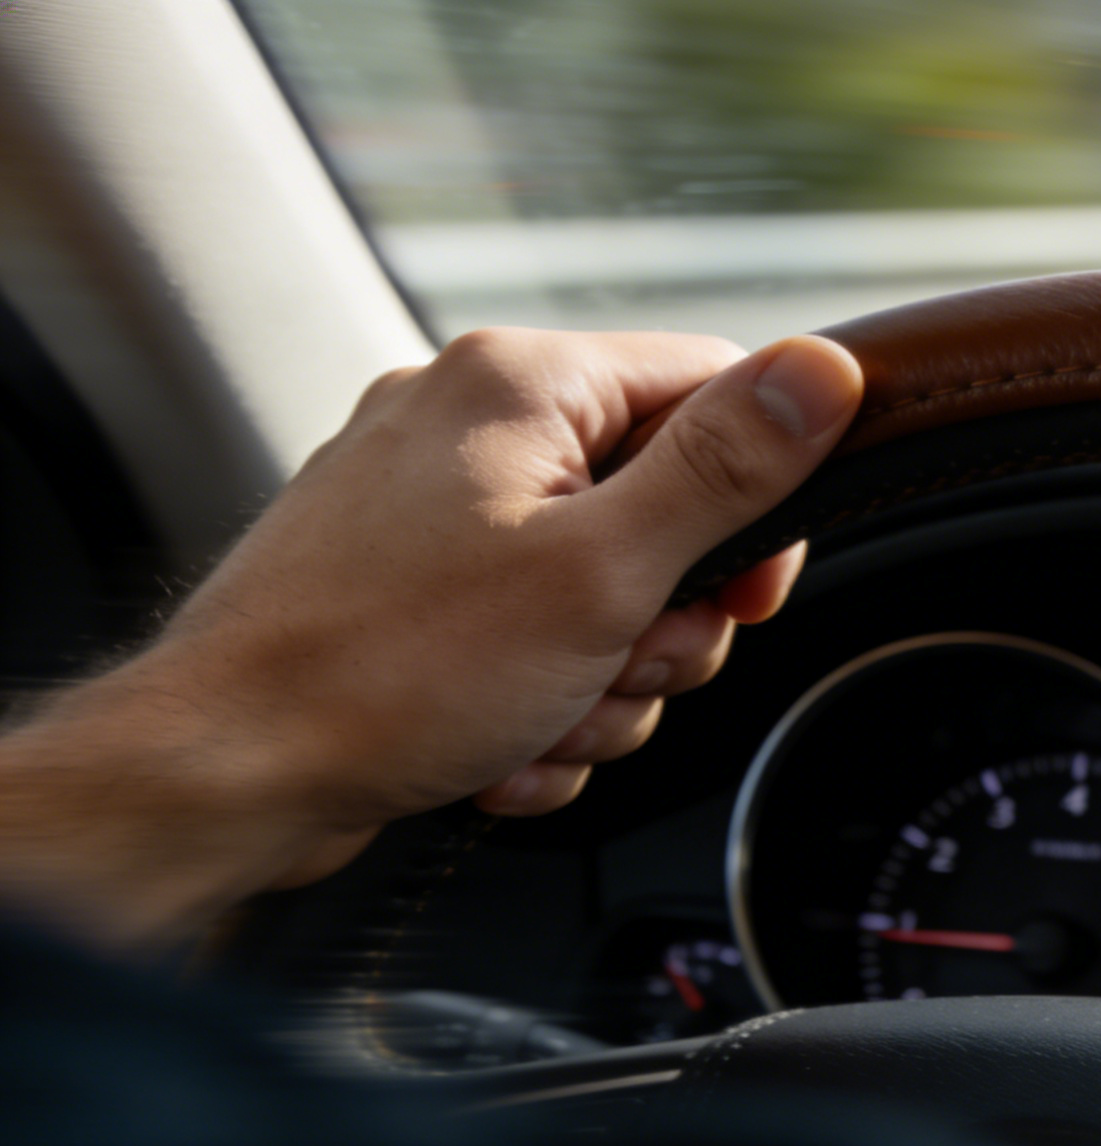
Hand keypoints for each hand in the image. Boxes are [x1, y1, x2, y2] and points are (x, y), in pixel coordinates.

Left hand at [0, 328, 860, 947]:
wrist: (229, 774)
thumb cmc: (391, 670)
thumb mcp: (603, 570)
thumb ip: (726, 469)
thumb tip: (824, 368)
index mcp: (523, 382)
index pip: (713, 388)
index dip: (756, 502)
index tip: (745, 592)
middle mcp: (469, 422)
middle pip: (665, 510)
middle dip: (662, 623)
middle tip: (616, 663)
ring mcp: (430, 507)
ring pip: (603, 595)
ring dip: (600, 683)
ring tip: (539, 715)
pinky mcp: (407, 586)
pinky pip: (531, 639)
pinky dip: (534, 703)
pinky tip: (497, 741)